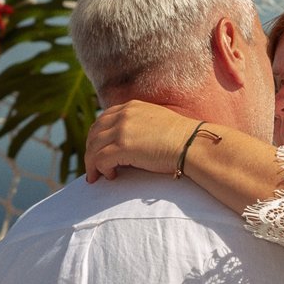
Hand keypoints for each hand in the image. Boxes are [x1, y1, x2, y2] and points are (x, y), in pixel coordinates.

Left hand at [84, 101, 200, 181]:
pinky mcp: (122, 146)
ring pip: (93, 147)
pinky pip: (100, 159)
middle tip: (93, 167)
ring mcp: (122, 129)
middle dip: (90, 150)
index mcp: (131, 107)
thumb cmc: (181, 140)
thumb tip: (130, 143)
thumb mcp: (156, 123)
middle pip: (94, 133)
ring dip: (92, 163)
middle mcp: (124, 114)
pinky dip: (100, 169)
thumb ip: (140, 126)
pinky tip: (110, 176)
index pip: (103, 119)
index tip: (98, 150)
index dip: (97, 136)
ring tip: (97, 176)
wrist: (192, 144)